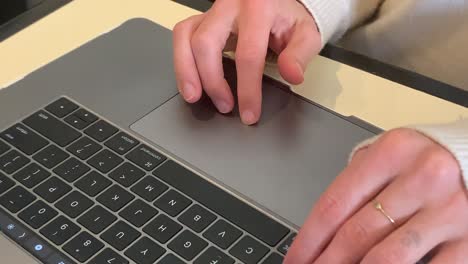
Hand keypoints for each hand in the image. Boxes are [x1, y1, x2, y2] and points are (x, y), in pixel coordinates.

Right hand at [173, 0, 320, 124]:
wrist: (279, 3)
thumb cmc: (289, 19)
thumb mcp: (306, 34)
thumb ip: (299, 55)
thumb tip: (292, 75)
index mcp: (259, 8)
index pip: (248, 54)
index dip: (247, 88)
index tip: (249, 112)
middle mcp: (231, 5)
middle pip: (207, 43)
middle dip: (212, 81)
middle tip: (224, 106)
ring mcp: (213, 10)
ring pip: (186, 37)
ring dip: (186, 71)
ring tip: (194, 97)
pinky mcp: (202, 18)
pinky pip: (182, 35)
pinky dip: (181, 59)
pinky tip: (189, 79)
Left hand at [285, 128, 467, 263]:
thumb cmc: (423, 160)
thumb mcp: (386, 158)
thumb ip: (357, 187)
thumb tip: (319, 233)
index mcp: (391, 152)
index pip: (334, 205)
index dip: (308, 239)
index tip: (294, 259)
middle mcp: (422, 177)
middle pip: (356, 233)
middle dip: (326, 262)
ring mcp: (449, 210)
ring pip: (387, 257)